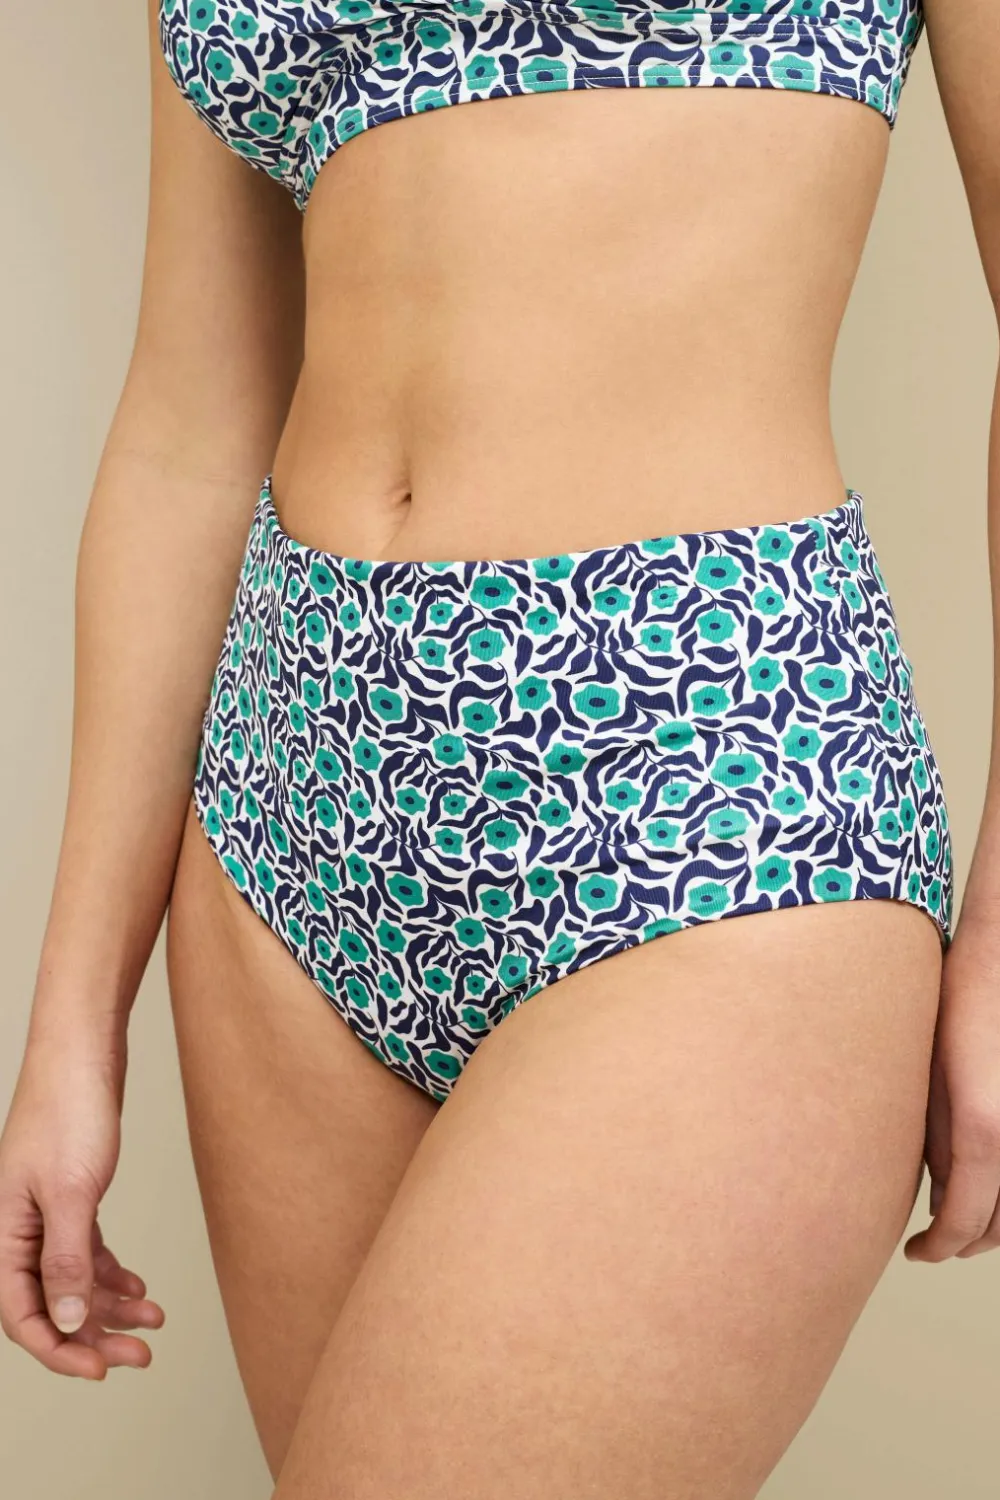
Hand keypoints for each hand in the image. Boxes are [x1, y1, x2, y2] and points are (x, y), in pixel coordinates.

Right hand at [0, 1025, 164, 1377]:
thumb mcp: (71, 1192)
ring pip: (70, 1280)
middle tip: (139, 1356)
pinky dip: (110, 1274)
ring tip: (151, 1323)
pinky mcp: (69, 1196)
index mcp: (2, 1233)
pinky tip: (138, 1288)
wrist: (83, 1053)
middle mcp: (16, 1229)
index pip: (20, 1315)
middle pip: (49, 1304)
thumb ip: (65, 1260)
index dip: (58, 1349)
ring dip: (109, 1307)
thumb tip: (62, 1322)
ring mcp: (42, 1214)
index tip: (101, 1371)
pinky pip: (84, 1252)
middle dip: (93, 1335)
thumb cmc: (69, 1110)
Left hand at [905, 915, 999, 1261]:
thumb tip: (938, 1197)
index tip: (917, 1252)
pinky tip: (986, 1186)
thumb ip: (937, 1142)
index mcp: (984, 1127)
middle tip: (932, 1242)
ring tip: (957, 1219)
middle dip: (966, 1241)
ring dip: (994, 1224)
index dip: (939, 1247)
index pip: (965, 1220)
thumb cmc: (961, 1004)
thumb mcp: (932, 1076)